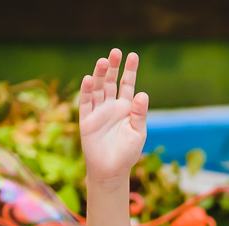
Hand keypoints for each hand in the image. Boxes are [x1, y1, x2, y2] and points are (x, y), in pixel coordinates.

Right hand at [78, 49, 148, 183]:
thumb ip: (139, 114)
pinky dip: (87, 91)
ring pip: (98, 89)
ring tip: (103, 61)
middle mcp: (111, 106)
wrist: (111, 171)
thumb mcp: (138, 132)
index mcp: (126, 108)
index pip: (127, 84)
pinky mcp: (86, 120)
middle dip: (113, 67)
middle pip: (111, 82)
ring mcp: (98, 112)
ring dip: (99, 75)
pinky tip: (89, 79)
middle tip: (115, 52)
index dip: (130, 70)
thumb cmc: (127, 153)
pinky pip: (86, 102)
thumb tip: (143, 94)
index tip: (133, 56)